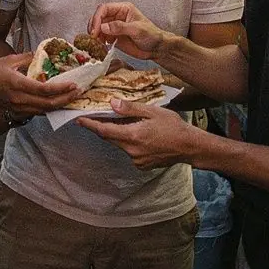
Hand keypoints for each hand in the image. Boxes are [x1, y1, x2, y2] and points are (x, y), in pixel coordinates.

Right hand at [0, 54, 78, 117]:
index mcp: (18, 84)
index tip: (73, 84)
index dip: (61, 89)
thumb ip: (27, 58)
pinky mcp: (18, 111)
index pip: (44, 90)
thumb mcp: (9, 60)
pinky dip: (50, 108)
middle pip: (48, 104)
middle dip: (66, 99)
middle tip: (79, 92)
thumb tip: (42, 54)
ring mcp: (19, 107)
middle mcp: (20, 99)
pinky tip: (59, 102)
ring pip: (44, 110)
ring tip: (73, 97)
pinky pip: (38, 112)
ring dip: (60, 105)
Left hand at [78, 98, 198, 166]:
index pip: (105, 130)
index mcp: (133, 136)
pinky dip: (129, 142)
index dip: (90, 125)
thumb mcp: (153, 112)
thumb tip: (112, 104)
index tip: (78, 120)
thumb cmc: (173, 126)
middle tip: (97, 115)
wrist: (189, 147)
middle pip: (111, 138)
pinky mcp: (142, 165)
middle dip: (103, 127)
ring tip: (125, 122)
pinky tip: (139, 134)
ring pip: (121, 144)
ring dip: (119, 134)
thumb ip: (131, 108)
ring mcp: (137, 160)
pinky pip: (130, 151)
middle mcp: (132, 151)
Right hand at [88, 1, 163, 59]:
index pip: (104, 8)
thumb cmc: (152, 35)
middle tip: (93, 37)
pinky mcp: (113, 37)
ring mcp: (114, 27)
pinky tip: (100, 47)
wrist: (157, 49)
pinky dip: (98, 42)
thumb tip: (104, 27)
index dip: (97, 17)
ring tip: (96, 43)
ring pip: (98, 27)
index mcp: (123, 9)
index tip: (95, 29)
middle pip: (98, 17)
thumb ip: (120, 27)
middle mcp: (117, 16)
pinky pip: (101, 38)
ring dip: (94, 35)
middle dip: (93, 26)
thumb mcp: (137, 29)